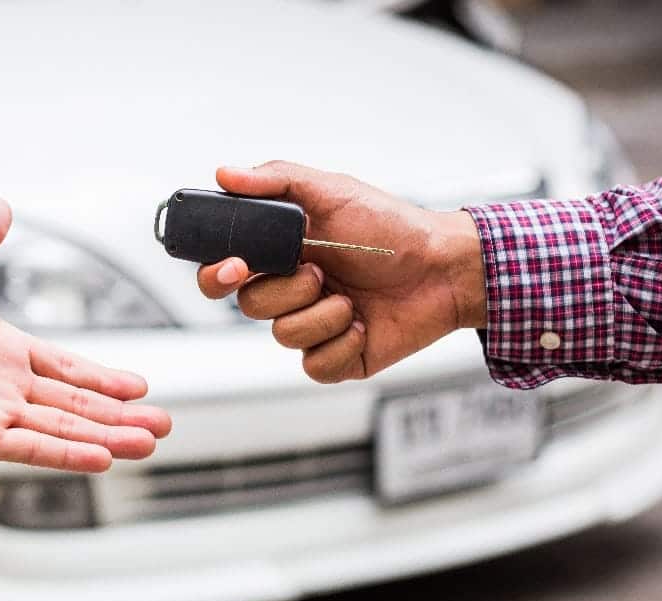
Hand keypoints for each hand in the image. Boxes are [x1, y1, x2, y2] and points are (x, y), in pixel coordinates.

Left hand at [0, 200, 171, 472]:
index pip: (67, 366)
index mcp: (4, 350)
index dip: (103, 378)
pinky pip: (32, 447)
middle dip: (120, 414)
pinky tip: (102, 458)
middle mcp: (6, 385)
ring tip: (147, 442)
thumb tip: (2, 205)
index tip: (139, 386)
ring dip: (107, 437)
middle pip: (76, 403)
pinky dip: (68, 454)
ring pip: (64, 428)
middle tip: (161, 424)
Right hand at [198, 161, 486, 382]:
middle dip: (287, 290)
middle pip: (249, 305)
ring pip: (283, 335)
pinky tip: (364, 324)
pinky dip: (342, 343)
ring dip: (323, 314)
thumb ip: (276, 180)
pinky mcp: (337, 358)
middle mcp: (292, 292)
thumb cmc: (392, 228)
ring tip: (353, 297)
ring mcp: (313, 326)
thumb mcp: (333, 191)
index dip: (217, 275)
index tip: (236, 267)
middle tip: (319, 272)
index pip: (225, 272)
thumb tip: (225, 174)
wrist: (444, 269)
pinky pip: (315, 365)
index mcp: (281, 254)